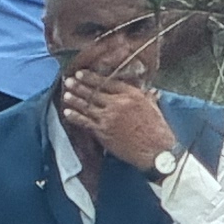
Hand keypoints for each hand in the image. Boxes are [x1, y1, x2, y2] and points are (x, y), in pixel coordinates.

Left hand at [59, 69, 174, 167]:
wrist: (156, 151)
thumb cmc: (158, 130)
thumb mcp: (154, 108)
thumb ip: (148, 97)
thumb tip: (151, 92)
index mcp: (131, 95)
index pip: (107, 82)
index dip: (92, 77)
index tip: (82, 73)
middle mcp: (117, 103)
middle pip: (94, 92)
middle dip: (79, 85)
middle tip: (69, 80)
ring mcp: (108, 117)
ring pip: (87, 105)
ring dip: (75, 99)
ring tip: (66, 93)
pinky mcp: (103, 132)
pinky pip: (85, 122)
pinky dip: (75, 117)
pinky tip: (67, 113)